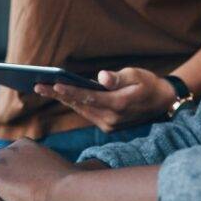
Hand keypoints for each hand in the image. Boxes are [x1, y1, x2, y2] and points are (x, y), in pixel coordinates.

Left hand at [34, 67, 175, 131]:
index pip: (89, 98)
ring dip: (63, 99)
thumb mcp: (137, 75)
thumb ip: (118, 77)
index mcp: (118, 105)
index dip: (70, 91)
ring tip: (43, 87)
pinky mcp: (107, 126)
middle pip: (80, 105)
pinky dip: (74, 103)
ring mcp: (109, 125)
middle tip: (37, 86)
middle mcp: (111, 119)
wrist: (163, 103)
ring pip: (81, 110)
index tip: (53, 84)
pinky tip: (60, 94)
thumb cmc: (149, 83)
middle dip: (58, 94)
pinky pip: (87, 113)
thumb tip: (101, 77)